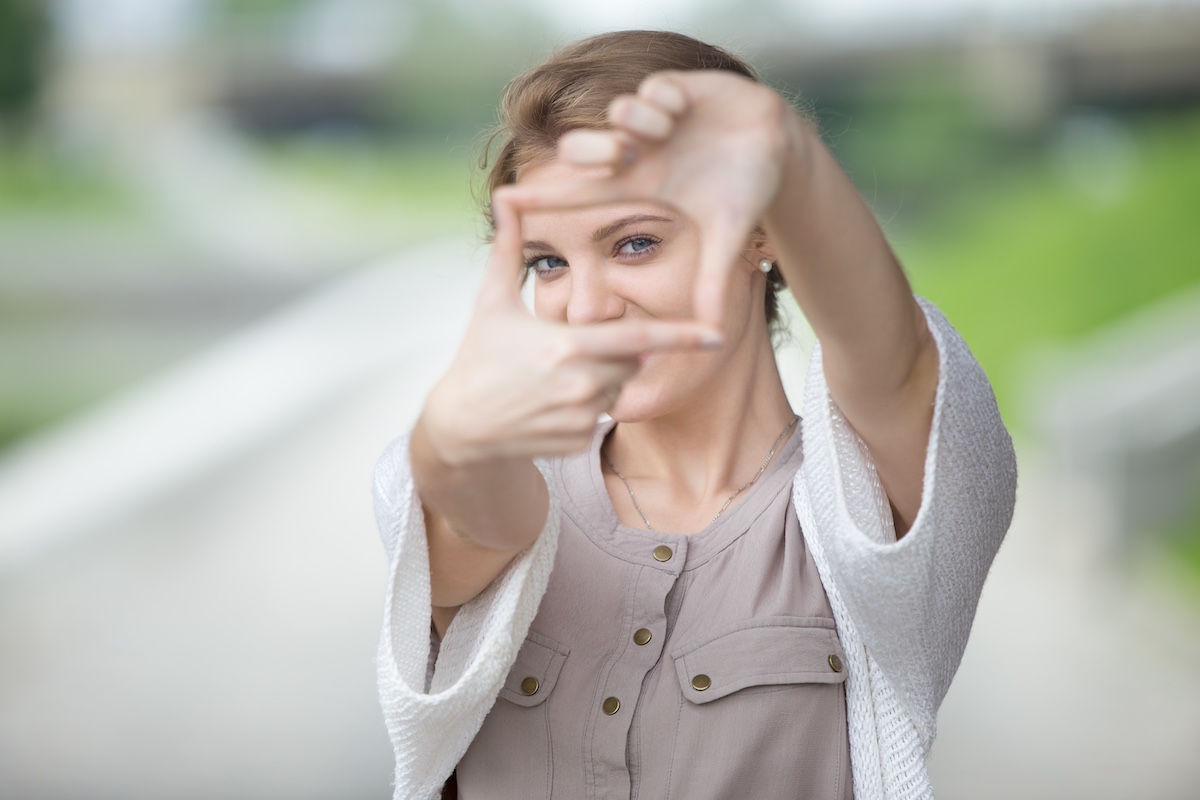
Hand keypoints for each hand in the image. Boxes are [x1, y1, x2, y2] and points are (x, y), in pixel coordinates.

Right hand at [421, 192, 722, 464]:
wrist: (460, 427)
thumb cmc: (478, 357)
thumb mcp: (491, 302)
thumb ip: (506, 248)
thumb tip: (505, 198)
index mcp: (567, 346)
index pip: (639, 337)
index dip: (681, 336)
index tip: (717, 334)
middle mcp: (580, 385)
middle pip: (629, 360)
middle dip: (613, 351)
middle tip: (570, 349)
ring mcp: (580, 418)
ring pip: (617, 389)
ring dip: (599, 379)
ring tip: (553, 377)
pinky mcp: (577, 442)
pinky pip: (600, 417)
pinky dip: (584, 407)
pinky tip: (548, 404)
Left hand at [499, 70, 801, 325]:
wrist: (779, 147)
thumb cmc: (745, 189)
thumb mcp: (727, 238)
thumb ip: (713, 280)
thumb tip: (713, 332)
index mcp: (639, 185)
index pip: (580, 193)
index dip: (543, 196)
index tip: (504, 200)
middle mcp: (638, 151)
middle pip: (583, 147)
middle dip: (595, 149)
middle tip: (625, 155)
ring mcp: (654, 120)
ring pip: (619, 112)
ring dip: (639, 122)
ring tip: (668, 130)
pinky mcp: (677, 89)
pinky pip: (653, 87)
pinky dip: (664, 98)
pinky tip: (684, 109)